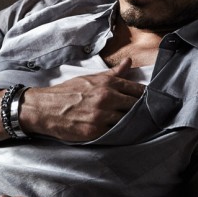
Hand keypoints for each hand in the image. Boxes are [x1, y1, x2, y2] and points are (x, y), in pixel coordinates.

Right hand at [20, 57, 144, 141]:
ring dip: (133, 125)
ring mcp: (102, 115)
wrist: (44, 108)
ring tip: (137, 127)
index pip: (139, 91)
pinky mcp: (96, 131)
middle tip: (148, 117)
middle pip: (137, 107)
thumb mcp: (90, 78)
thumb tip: (129, 62)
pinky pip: (116, 133)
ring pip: (129, 121)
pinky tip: (122, 134)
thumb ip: (113, 73)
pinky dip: (120, 134)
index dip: (147, 98)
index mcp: (108, 83)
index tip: (153, 103)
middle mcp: (107, 97)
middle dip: (143, 112)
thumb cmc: (67, 92)